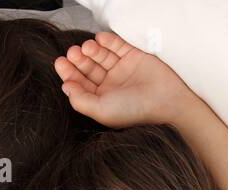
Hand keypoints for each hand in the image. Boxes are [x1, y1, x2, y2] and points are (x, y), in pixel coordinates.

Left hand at [53, 32, 194, 127]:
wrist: (167, 100)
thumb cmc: (136, 110)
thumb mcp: (102, 110)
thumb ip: (80, 101)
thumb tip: (66, 86)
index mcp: (102, 100)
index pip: (80, 84)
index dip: (69, 73)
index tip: (61, 63)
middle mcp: (111, 85)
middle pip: (87, 68)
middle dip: (78, 60)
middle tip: (73, 53)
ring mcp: (122, 70)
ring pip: (100, 55)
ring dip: (91, 49)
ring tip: (88, 48)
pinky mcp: (133, 57)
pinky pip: (116, 45)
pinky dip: (107, 41)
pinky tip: (100, 40)